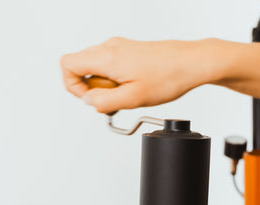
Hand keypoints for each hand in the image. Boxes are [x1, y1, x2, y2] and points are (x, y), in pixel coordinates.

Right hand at [60, 37, 215, 113]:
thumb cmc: (168, 77)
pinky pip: (111, 64)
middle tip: (113, 99)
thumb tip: (90, 101)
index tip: (92, 99)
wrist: (192, 63)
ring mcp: (120, 47)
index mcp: (107, 57)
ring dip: (105, 84)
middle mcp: (110, 47)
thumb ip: (104, 102)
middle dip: (92, 88)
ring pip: (96, 66)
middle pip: (81, 66)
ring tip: (126, 93)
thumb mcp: (133, 99)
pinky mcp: (129, 50)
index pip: (68, 65)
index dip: (73, 87)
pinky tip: (134, 87)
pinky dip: (116, 78)